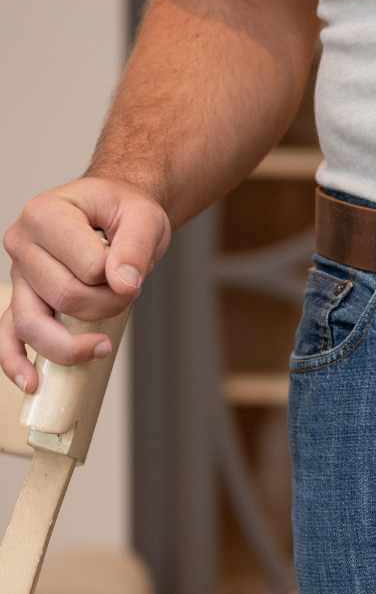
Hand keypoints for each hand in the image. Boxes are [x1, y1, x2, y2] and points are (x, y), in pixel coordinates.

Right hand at [1, 176, 170, 391]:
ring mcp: (19, 275)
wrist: (112, 210)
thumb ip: (135, 247)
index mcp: (44, 214)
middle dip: (108, 306)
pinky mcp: (22, 299)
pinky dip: (16, 361)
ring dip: (74, 342)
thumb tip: (123, 283)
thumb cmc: (124, 211)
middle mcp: (21, 244)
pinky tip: (33, 382)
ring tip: (103, 346)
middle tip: (127, 293)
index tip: (131, 269)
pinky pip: (9, 335)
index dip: (119, 278)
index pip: (87, 267)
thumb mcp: (144, 218)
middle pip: (65, 298)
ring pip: (33, 324)